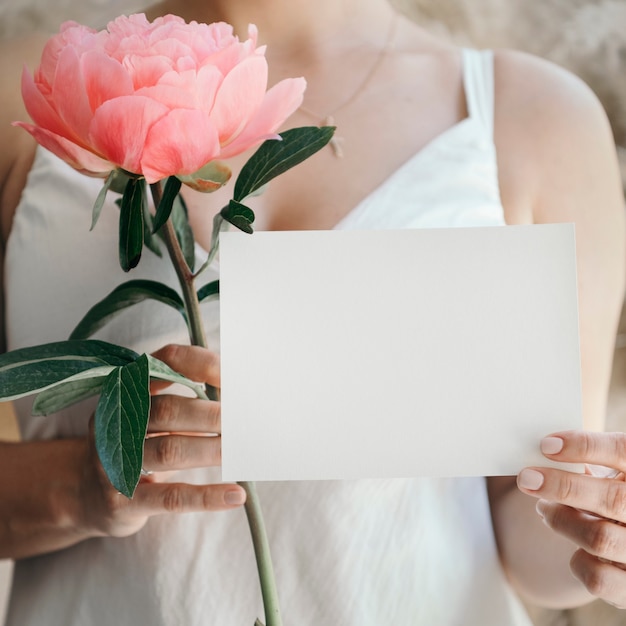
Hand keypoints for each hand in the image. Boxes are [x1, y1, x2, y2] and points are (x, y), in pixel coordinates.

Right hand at [78, 344, 245, 538]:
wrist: (85, 494)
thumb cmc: (138, 444)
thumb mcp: (155, 414)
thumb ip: (191, 397)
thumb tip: (244, 392)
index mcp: (127, 389)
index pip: (165, 363)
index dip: (203, 366)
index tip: (234, 377)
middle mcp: (115, 420)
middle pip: (168, 410)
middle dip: (213, 415)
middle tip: (247, 422)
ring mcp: (113, 461)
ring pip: (170, 450)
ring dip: (213, 449)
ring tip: (245, 451)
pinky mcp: (122, 501)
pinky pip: (170, 497)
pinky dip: (206, 496)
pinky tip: (236, 494)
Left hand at [517, 430, 625, 607]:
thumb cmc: (614, 496)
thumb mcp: (611, 475)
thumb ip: (588, 464)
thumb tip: (542, 451)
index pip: (622, 451)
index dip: (585, 446)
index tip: (546, 445)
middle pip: (612, 499)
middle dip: (562, 486)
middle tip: (527, 479)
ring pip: (599, 537)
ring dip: (560, 520)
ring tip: (543, 508)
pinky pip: (599, 578)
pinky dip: (578, 562)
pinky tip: (575, 549)